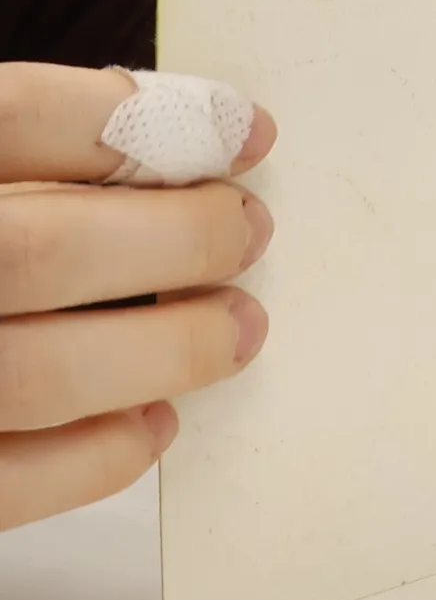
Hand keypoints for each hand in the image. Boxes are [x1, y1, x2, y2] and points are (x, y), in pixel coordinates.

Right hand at [0, 64, 275, 532]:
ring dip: (167, 348)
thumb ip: (24, 149)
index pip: (13, 115)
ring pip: (35, 373)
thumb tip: (181, 136)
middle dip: (176, 239)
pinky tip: (154, 419)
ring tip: (236, 326)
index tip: (242, 128)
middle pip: (39, 249)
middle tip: (247, 230)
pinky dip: (100, 455)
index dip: (145, 117)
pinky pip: (5, 484)